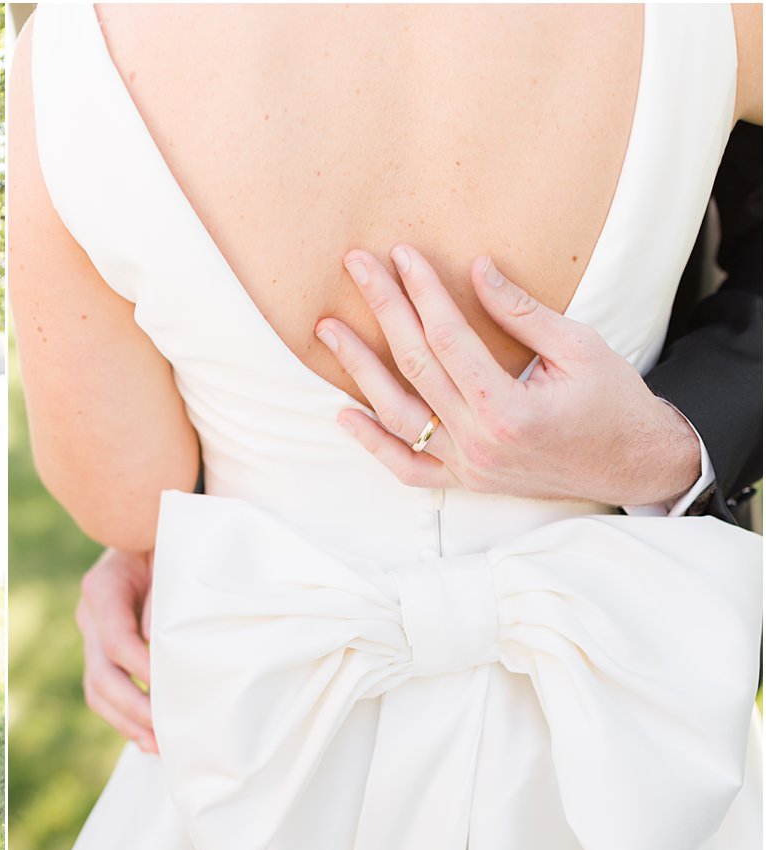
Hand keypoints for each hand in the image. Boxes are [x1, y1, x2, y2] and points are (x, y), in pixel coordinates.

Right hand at [76, 548, 156, 753]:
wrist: (146, 533)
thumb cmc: (166, 540)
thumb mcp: (168, 554)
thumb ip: (165, 592)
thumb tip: (162, 639)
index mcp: (102, 588)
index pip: (117, 641)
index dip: (143, 669)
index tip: (172, 690)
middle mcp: (89, 615)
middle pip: (101, 674)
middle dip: (134, 708)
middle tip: (165, 731)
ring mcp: (92, 635)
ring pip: (97, 690)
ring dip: (126, 722)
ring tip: (158, 746)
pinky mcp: (102, 651)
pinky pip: (104, 691)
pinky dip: (124, 717)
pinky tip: (147, 739)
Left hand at [316, 246, 700, 507]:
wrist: (635, 465)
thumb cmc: (614, 401)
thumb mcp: (580, 346)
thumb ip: (522, 312)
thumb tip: (475, 268)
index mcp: (508, 408)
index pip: (448, 337)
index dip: (421, 291)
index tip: (400, 254)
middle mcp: (478, 442)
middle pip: (414, 365)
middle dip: (382, 309)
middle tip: (354, 268)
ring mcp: (467, 466)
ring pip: (397, 415)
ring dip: (359, 370)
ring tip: (329, 331)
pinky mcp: (465, 480)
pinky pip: (408, 467)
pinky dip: (373, 442)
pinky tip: (343, 414)